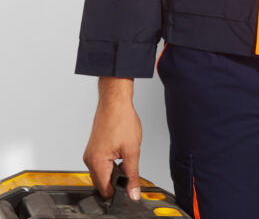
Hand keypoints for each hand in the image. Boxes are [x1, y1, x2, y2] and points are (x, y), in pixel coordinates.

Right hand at [83, 77, 141, 201]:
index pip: (105, 190)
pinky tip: (119, 151)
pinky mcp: (93, 148)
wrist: (115, 101)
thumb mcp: (132, 150)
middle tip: (128, 166)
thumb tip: (133, 192)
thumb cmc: (121, 119)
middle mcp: (89, 159)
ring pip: (101, 173)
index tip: (128, 185)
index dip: (118, 190)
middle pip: (102, 183)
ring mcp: (90, 153)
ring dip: (113, 170)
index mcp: (97, 162)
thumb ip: (133, 174)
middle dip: (116, 179)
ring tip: (124, 155)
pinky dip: (110, 162)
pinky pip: (100, 163)